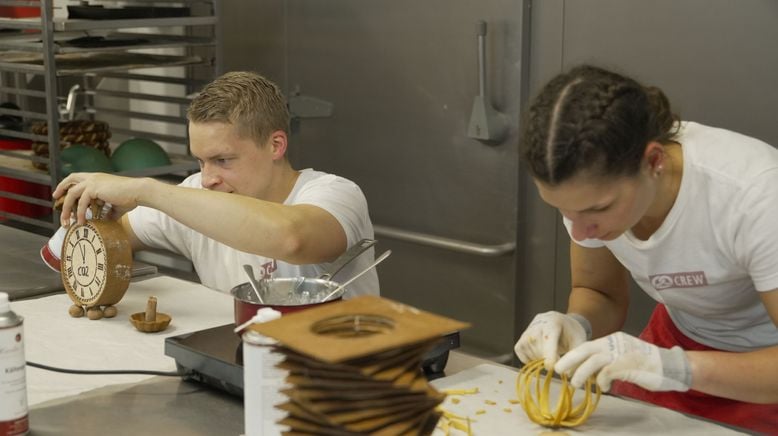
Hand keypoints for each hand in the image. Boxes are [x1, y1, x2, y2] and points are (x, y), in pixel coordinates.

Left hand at [53, 172, 145, 225]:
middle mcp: (93, 177)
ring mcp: (92, 181)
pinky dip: (79, 213)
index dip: (67, 184)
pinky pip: (81, 202)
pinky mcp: (94, 188)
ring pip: (72, 194)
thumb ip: (108, 212)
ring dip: (67, 209)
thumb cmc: (131, 197)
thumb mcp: (116, 206)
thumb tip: (105, 222)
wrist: (138, 192)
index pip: (78, 177)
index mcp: (98, 178)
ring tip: (66, 222)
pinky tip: (81, 221)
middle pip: (70, 180)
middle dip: (61, 189)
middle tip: (55, 199)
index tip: (60, 193)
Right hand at [514, 311, 590, 369]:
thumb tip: (568, 375)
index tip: (551, 367)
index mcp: (553, 324)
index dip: (549, 355)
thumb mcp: (579, 340)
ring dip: (542, 361)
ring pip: (532, 356)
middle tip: (558, 358)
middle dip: (549, 360)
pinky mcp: (520, 342)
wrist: (557, 321)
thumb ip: (576, 356)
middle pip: (540, 351)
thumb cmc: (569, 332)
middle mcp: (536, 326)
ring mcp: (526, 334)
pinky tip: (541, 355)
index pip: (547, 339)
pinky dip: (532, 361)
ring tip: (550, 353)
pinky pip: (523, 358)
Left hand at [554, 331, 691, 391]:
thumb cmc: (647, 365)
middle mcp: (614, 343)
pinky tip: (605, 387)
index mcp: (612, 340)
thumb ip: (608, 361)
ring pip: (593, 361)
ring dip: (581, 373)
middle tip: (558, 370)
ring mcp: (621, 352)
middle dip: (569, 360)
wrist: (671, 366)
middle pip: (585, 349)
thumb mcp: (623, 358)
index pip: (587, 345)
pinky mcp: (628, 364)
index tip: (562, 364)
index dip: (573, 355)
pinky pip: (608, 372)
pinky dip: (602, 381)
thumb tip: (590, 371)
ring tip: (575, 384)